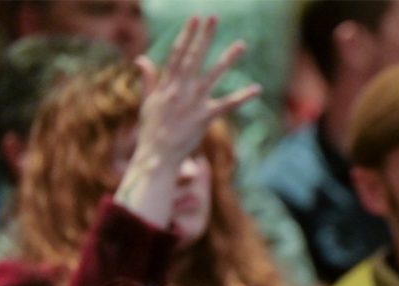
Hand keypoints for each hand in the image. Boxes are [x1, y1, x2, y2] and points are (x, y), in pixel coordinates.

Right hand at [132, 15, 258, 167]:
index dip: (187, 34)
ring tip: (242, 44)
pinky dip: (242, 97)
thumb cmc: (152, 130)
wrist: (156, 154)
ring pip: (213, 75)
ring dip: (228, 59)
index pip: (178, 53)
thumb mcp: (147, 102)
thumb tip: (142, 58)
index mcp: (167, 84)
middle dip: (205, 36)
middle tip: (214, 17)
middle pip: (194, 57)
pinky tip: (257, 89)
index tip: (195, 18)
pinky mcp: (205, 117)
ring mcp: (194, 102)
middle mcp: (180, 89)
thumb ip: (149, 79)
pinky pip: (227, 105)